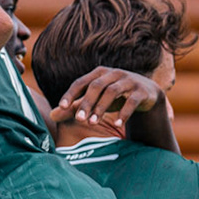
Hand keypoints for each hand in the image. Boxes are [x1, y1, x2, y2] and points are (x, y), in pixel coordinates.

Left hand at [48, 67, 162, 129]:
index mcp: (99, 74)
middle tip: (79, 120)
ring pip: (112, 92)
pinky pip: (132, 101)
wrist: (147, 94)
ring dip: (101, 108)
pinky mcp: (142, 91)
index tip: (62, 107)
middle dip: (86, 103)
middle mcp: (113, 74)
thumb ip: (75, 107)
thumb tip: (52, 115)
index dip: (71, 94)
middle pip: (96, 86)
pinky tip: (118, 125)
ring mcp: (128, 80)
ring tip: (93, 123)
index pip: (81, 82)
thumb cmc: (115, 96)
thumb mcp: (95, 100)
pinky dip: (124, 113)